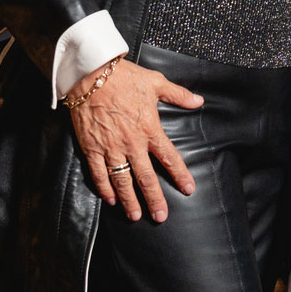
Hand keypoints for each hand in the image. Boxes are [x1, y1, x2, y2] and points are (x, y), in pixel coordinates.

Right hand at [68, 58, 203, 220]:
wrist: (91, 74)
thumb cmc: (124, 77)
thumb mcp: (156, 82)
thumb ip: (178, 95)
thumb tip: (199, 100)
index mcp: (149, 129)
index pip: (169, 157)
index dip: (180, 175)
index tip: (188, 189)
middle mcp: (131, 143)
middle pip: (145, 177)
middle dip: (154, 199)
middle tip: (160, 217)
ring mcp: (110, 148)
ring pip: (122, 181)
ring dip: (129, 200)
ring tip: (135, 216)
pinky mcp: (91, 148)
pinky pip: (98, 174)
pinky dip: (104, 189)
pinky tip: (110, 200)